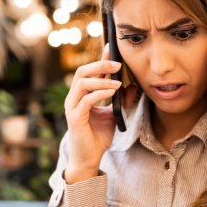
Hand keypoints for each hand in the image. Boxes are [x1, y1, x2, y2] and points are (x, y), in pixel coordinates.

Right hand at [64, 46, 122, 180]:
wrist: (90, 158)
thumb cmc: (98, 136)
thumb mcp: (114, 115)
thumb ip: (121, 100)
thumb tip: (133, 86)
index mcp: (82, 95)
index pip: (90, 72)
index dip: (100, 59)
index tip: (112, 48)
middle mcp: (74, 98)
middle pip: (82, 72)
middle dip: (100, 65)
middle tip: (117, 64)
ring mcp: (72, 107)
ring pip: (82, 83)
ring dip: (101, 79)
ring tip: (117, 82)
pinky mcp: (75, 118)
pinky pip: (85, 100)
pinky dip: (99, 93)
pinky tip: (112, 92)